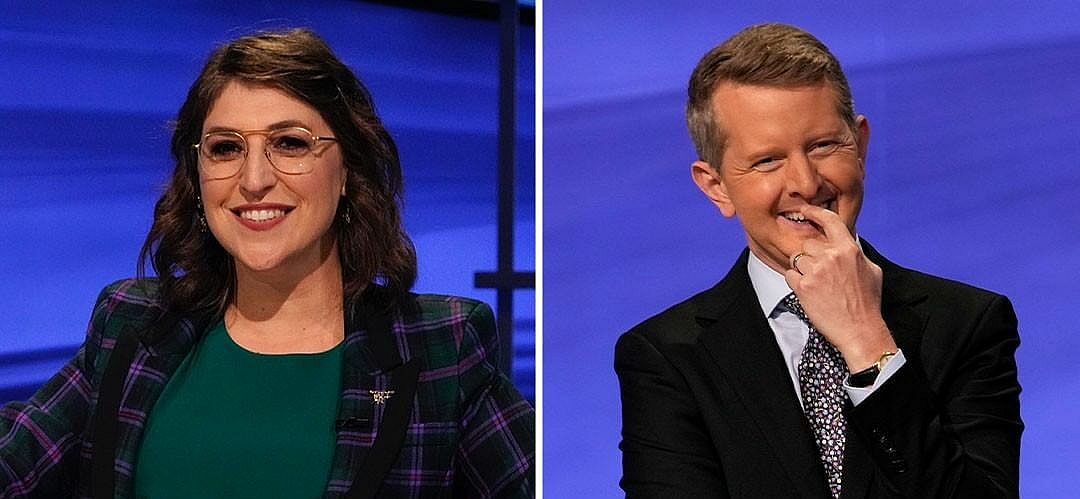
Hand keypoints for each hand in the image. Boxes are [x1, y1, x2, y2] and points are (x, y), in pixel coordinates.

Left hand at [783, 205, 895, 370]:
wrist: (860, 330)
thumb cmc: (868, 303)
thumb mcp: (872, 271)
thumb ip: (857, 253)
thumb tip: (849, 242)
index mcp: (849, 250)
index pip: (830, 221)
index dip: (815, 212)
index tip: (806, 210)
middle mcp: (831, 257)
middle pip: (808, 244)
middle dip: (811, 256)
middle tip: (821, 273)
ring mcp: (815, 271)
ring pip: (797, 259)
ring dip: (803, 269)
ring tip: (817, 285)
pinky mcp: (803, 287)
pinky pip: (789, 274)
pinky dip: (795, 282)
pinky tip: (809, 292)